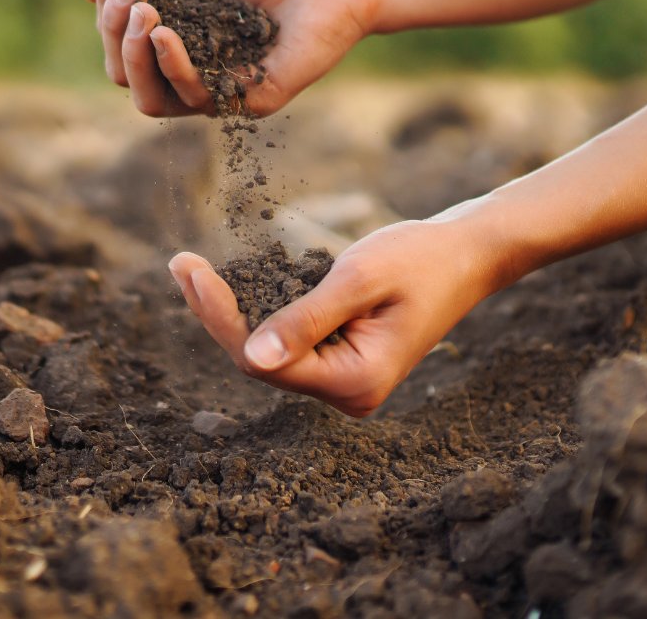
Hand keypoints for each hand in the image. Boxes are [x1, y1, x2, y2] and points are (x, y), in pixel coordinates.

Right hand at [80, 0, 380, 116]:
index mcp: (176, 35)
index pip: (120, 41)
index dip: (109, 10)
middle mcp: (191, 68)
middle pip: (123, 73)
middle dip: (113, 32)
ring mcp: (216, 89)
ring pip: (147, 98)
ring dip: (132, 55)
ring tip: (144, 14)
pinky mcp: (244, 102)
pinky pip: (191, 100)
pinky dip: (170, 67)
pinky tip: (165, 34)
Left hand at [167, 214, 501, 416]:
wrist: (467, 254)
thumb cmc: (421, 259)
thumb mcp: (360, 279)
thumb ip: (307, 318)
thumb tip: (250, 356)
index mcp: (355, 382)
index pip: (264, 360)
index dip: (220, 316)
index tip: (188, 269)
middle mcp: (347, 392)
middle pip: (260, 359)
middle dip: (217, 312)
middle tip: (180, 263)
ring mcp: (344, 378)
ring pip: (270, 349)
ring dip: (234, 309)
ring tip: (192, 268)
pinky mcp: (342, 356)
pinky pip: (289, 338)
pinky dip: (261, 307)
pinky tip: (233, 281)